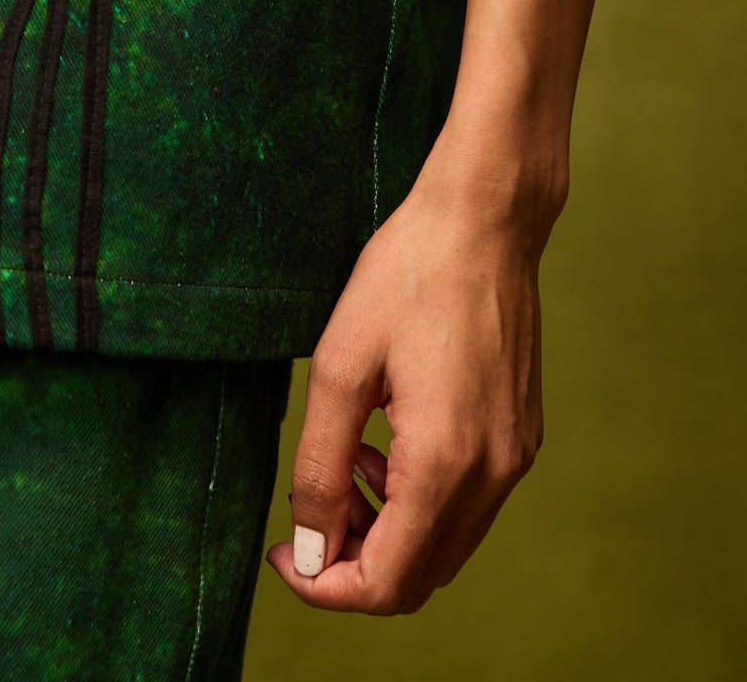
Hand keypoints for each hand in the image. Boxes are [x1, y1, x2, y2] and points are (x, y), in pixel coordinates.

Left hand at [266, 152, 548, 612]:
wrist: (486, 220)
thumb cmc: (408, 275)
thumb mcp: (339, 367)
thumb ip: (320, 468)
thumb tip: (310, 548)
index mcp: (446, 461)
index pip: (385, 583)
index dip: (323, 585)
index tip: (282, 550)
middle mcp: (495, 474)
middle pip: (418, 579)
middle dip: (352, 561)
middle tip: (307, 512)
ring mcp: (516, 457)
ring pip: (445, 546)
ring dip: (387, 531)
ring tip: (346, 462)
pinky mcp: (522, 436)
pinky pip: (469, 506)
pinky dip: (421, 501)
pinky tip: (388, 443)